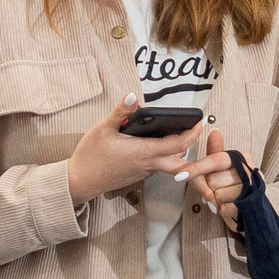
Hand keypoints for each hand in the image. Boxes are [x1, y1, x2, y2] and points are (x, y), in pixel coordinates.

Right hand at [65, 95, 193, 204]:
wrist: (79, 182)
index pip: (178, 144)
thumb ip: (120, 112)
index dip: (192, 133)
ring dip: (178, 151)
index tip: (199, 122)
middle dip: (191, 144)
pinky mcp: (139, 175)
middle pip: (181, 159)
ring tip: (178, 132)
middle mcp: (148, 164)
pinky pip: (159, 166)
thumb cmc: (90, 156)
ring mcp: (145, 172)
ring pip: (171, 164)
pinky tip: (158, 143)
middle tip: (193, 128)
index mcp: (143, 151)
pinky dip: (165, 156)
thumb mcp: (102, 129)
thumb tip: (133, 96)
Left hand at [178, 128, 243, 234]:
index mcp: (241, 158)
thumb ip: (217, 152)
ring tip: (228, 198)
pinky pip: (224, 208)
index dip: (196, 168)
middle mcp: (248, 170)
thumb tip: (214, 132)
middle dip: (211, 187)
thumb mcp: (226, 166)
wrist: (256, 206)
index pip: (215, 160)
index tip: (180, 175)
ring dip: (218, 200)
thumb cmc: (236, 184)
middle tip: (220, 188)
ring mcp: (251, 188)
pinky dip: (223, 210)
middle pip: (212, 181)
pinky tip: (231, 206)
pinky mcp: (249, 205)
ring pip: (217, 196)